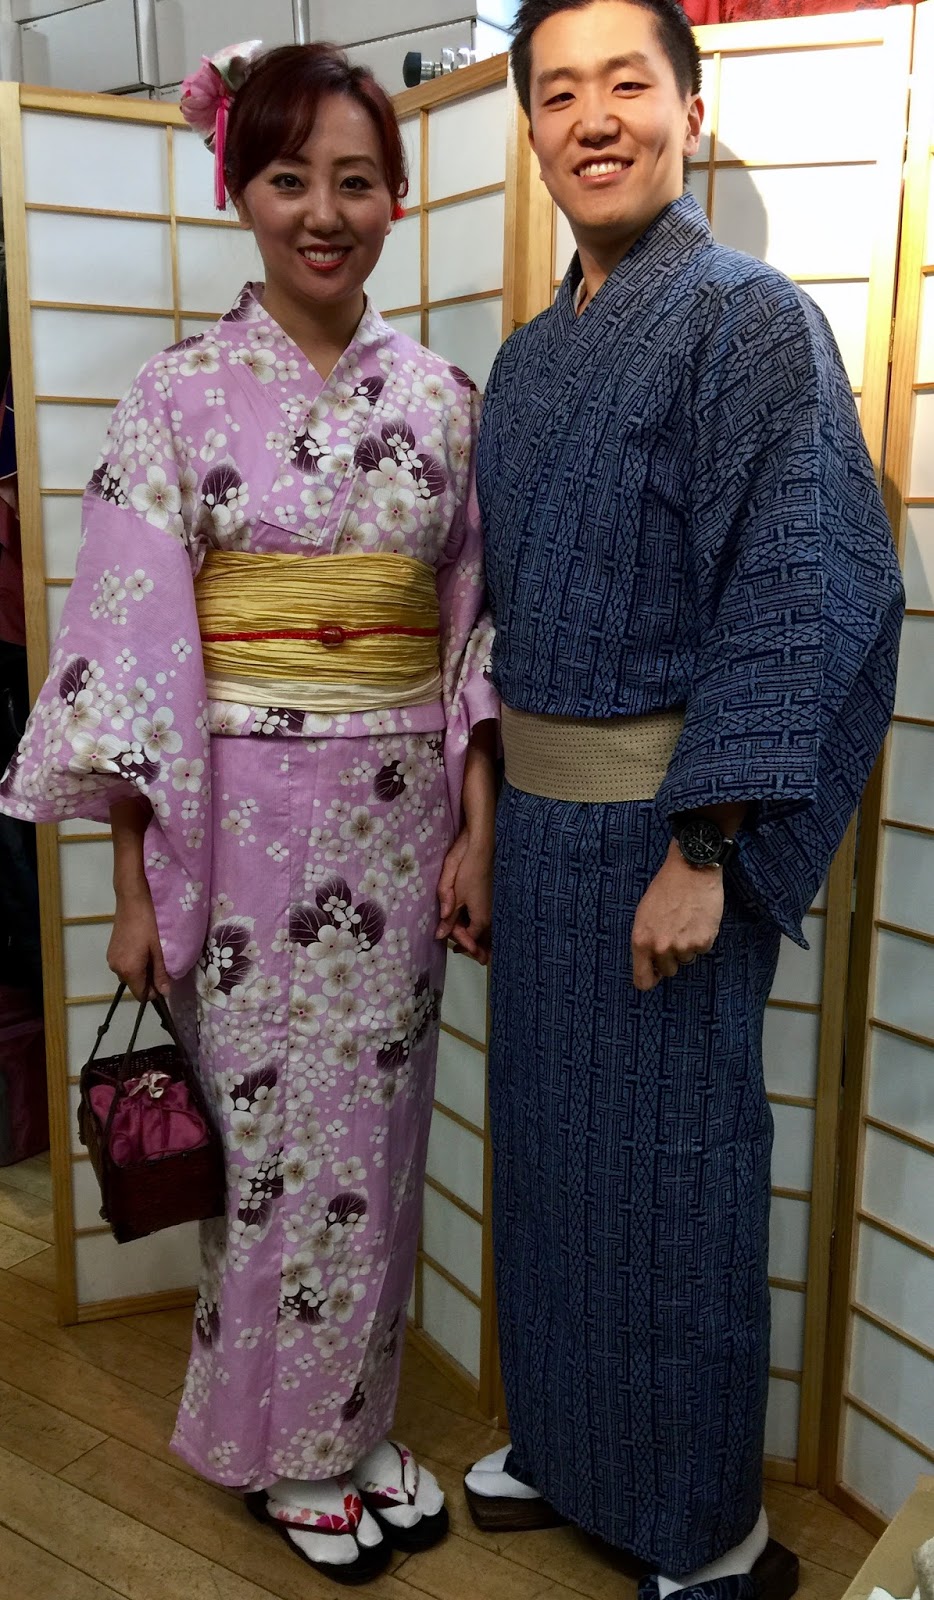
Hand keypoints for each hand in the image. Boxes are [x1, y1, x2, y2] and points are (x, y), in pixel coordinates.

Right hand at [107, 884, 169, 999]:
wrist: (132, 901)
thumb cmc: (149, 924)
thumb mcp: (159, 950)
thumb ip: (161, 973)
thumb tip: (165, 993)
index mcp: (129, 971)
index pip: (141, 995)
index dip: (154, 992)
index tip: (164, 980)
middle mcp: (116, 969)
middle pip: (135, 985)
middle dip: (148, 980)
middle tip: (160, 962)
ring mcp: (111, 960)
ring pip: (130, 975)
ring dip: (141, 970)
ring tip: (151, 952)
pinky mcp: (110, 951)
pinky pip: (124, 965)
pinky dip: (134, 963)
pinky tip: (142, 948)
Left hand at [435, 827, 492, 964]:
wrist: (481, 844)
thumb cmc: (466, 866)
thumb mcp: (452, 892)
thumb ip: (448, 915)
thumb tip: (440, 935)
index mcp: (481, 916)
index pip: (470, 938)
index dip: (462, 942)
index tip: (456, 949)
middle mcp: (491, 913)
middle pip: (485, 937)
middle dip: (481, 947)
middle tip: (481, 960)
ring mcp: (494, 904)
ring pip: (490, 928)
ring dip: (485, 937)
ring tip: (484, 950)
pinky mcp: (493, 895)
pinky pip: (491, 917)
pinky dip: (487, 925)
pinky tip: (481, 924)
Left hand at [631, 840, 723, 991]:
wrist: (691, 869)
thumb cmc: (665, 888)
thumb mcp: (643, 915)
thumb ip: (645, 941)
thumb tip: (651, 964)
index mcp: (641, 941)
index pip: (642, 980)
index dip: (650, 979)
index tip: (655, 974)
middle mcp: (660, 948)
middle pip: (668, 971)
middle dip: (672, 957)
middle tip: (675, 933)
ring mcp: (683, 946)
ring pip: (686, 959)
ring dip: (688, 946)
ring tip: (686, 922)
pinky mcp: (703, 941)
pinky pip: (702, 950)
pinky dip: (702, 938)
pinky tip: (699, 919)